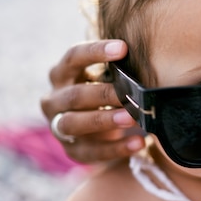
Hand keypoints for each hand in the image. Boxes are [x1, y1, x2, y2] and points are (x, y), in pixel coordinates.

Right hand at [40, 40, 145, 162]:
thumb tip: (146, 61)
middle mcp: (54, 100)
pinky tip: (138, 142)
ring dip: (105, 120)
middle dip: (105, 94)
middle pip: (75, 95)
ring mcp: (58, 127)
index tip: (123, 48)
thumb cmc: (108, 94)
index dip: (96, 51)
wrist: (102, 132)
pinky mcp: (72, 151)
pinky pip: (92, 152)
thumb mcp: (108, 79)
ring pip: (76, 124)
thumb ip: (118, 71)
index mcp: (62, 75)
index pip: (73, 58)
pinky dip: (116, 148)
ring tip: (133, 118)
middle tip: (132, 93)